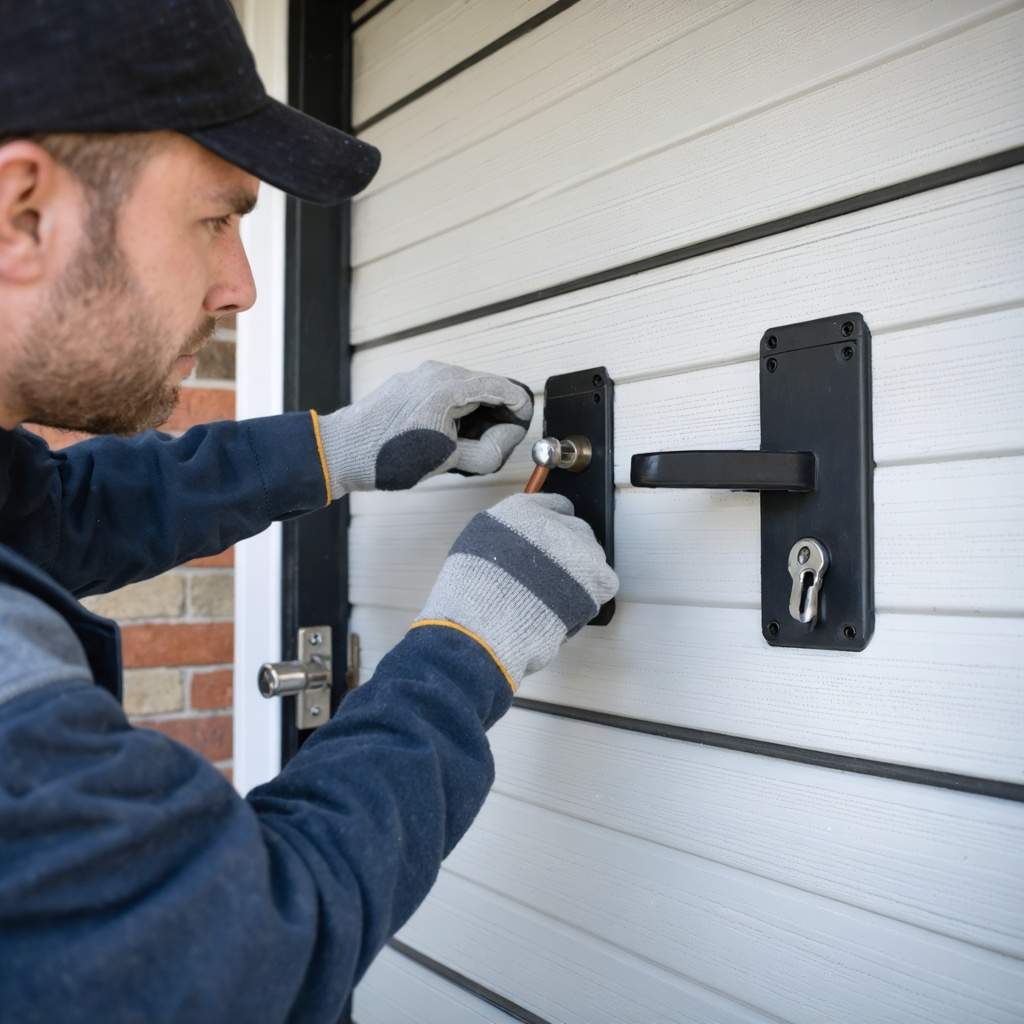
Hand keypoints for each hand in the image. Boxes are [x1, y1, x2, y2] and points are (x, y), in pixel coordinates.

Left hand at [318, 361, 532, 494]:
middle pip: (487, 387)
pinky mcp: (409, 383)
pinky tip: (448, 434)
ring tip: (469, 443)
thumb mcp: (446, 460)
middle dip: (498, 414)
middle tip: (496, 444)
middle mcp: (436, 372)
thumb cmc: (385, 456)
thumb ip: (486, 451)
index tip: (519, 431)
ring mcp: (420, 375)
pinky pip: (445, 390)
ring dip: (476, 413)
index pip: (504, 388)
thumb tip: (506, 442)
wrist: (340, 451)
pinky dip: (456, 409)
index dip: (519, 411)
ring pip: (466, 389)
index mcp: (449, 387)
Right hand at [414, 493, 618, 688]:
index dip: (556, 528)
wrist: (485, 623)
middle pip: (578, 531)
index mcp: (521, 511)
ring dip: (581, 576)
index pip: (556, 506)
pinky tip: (568, 608)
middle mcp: (552, 522)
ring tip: (557, 598)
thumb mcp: (477, 546)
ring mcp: (577, 547)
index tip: (554, 542)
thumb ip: (506, 535)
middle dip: (569, 554)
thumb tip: (518, 542)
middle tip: (554, 579)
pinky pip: (604, 582)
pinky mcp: (595, 575)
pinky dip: (590, 598)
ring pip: (592, 557)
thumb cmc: (474, 594)